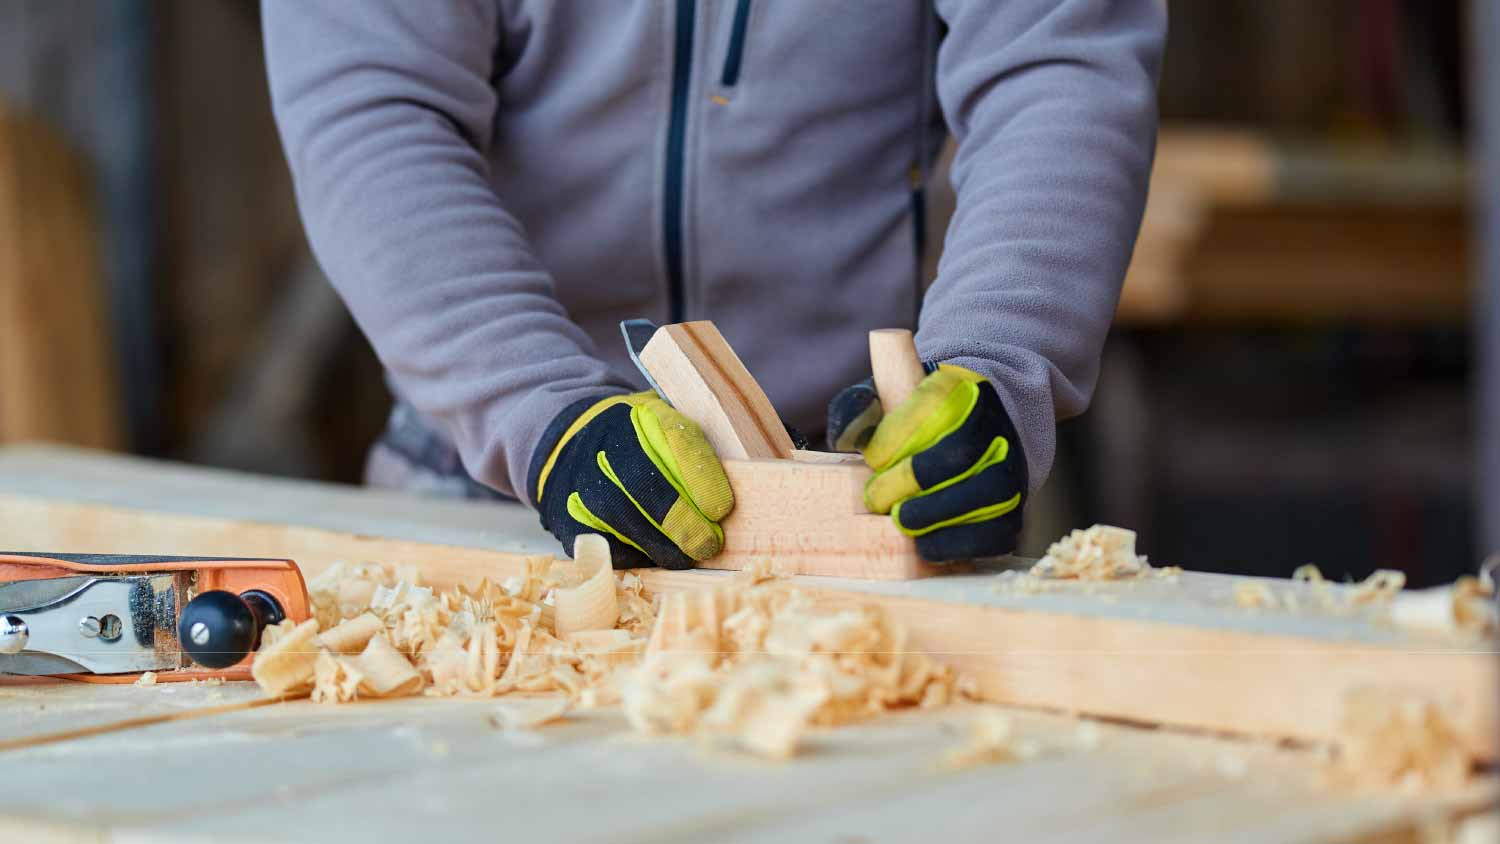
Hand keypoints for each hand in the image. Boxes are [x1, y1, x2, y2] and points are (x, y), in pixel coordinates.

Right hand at [531, 392, 732, 568]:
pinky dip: (640, 554)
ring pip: (629, 523)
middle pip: (648, 487)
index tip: (722, 508)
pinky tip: (655, 550)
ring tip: (689, 553)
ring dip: (667, 547)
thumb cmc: (641, 441)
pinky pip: (611, 545)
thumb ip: (705, 446)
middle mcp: (609, 443)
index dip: (702, 477)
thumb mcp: (670, 423)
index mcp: (645, 414)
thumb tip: (764, 473)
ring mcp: (585, 481)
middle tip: (709, 543)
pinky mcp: (572, 518)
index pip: (678, 439)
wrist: (573, 444)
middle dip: (685, 523)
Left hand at [827, 366, 1025, 560]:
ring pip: (986, 492)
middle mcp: (993, 426)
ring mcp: (1009, 469)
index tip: (872, 459)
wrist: (982, 430)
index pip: (931, 407)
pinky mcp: (1014, 509)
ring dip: (935, 514)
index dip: (896, 437)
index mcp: (959, 389)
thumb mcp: (888, 398)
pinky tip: (927, 544)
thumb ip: (860, 409)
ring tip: (901, 522)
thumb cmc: (921, 419)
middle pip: (958, 454)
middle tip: (877, 499)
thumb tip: (843, 436)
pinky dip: (960, 543)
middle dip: (910, 481)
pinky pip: (996, 531)